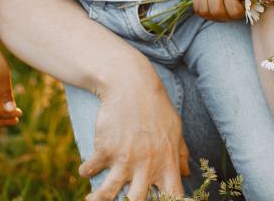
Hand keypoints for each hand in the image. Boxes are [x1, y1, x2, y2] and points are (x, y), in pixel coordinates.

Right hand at [81, 73, 189, 200]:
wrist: (131, 84)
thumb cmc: (156, 106)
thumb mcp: (175, 128)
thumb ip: (181, 153)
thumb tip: (187, 173)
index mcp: (167, 162)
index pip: (173, 196)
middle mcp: (147, 165)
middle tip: (121, 200)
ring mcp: (125, 159)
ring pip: (107, 195)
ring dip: (97, 198)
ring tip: (92, 199)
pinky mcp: (105, 150)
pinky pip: (90, 170)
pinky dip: (86, 170)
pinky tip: (86, 168)